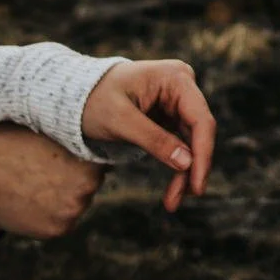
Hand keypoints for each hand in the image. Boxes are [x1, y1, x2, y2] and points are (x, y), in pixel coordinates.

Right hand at [0, 124, 102, 238]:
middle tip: (45, 168)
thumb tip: (94, 139)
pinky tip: (28, 198)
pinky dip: (48, 213)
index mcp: (89, 160)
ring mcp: (71, 213)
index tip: (64, 152)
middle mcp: (87, 190)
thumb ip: (74, 138)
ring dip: (62, 196)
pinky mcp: (55, 231)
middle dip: (74, 177)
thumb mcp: (47, 130)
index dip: (82, 155)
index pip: (101, 159)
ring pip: (75, 203)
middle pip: (90, 184)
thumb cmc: (5, 143)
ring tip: (33, 182)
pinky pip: (60, 220)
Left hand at [80, 59, 216, 211]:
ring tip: (172, 202)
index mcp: (175, 78)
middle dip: (194, 168)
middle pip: (200, 132)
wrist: (77, 97)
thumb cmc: (94, 100)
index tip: (196, 186)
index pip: (200, 119)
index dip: (202, 154)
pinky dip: (177, 167)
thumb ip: (154, 140)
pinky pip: (181, 145)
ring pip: (193, 143)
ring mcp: (178, 102)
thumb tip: (188, 163)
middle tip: (184, 198)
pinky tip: (173, 191)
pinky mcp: (171, 117)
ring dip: (185, 173)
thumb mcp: (120, 121)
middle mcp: (183, 86)